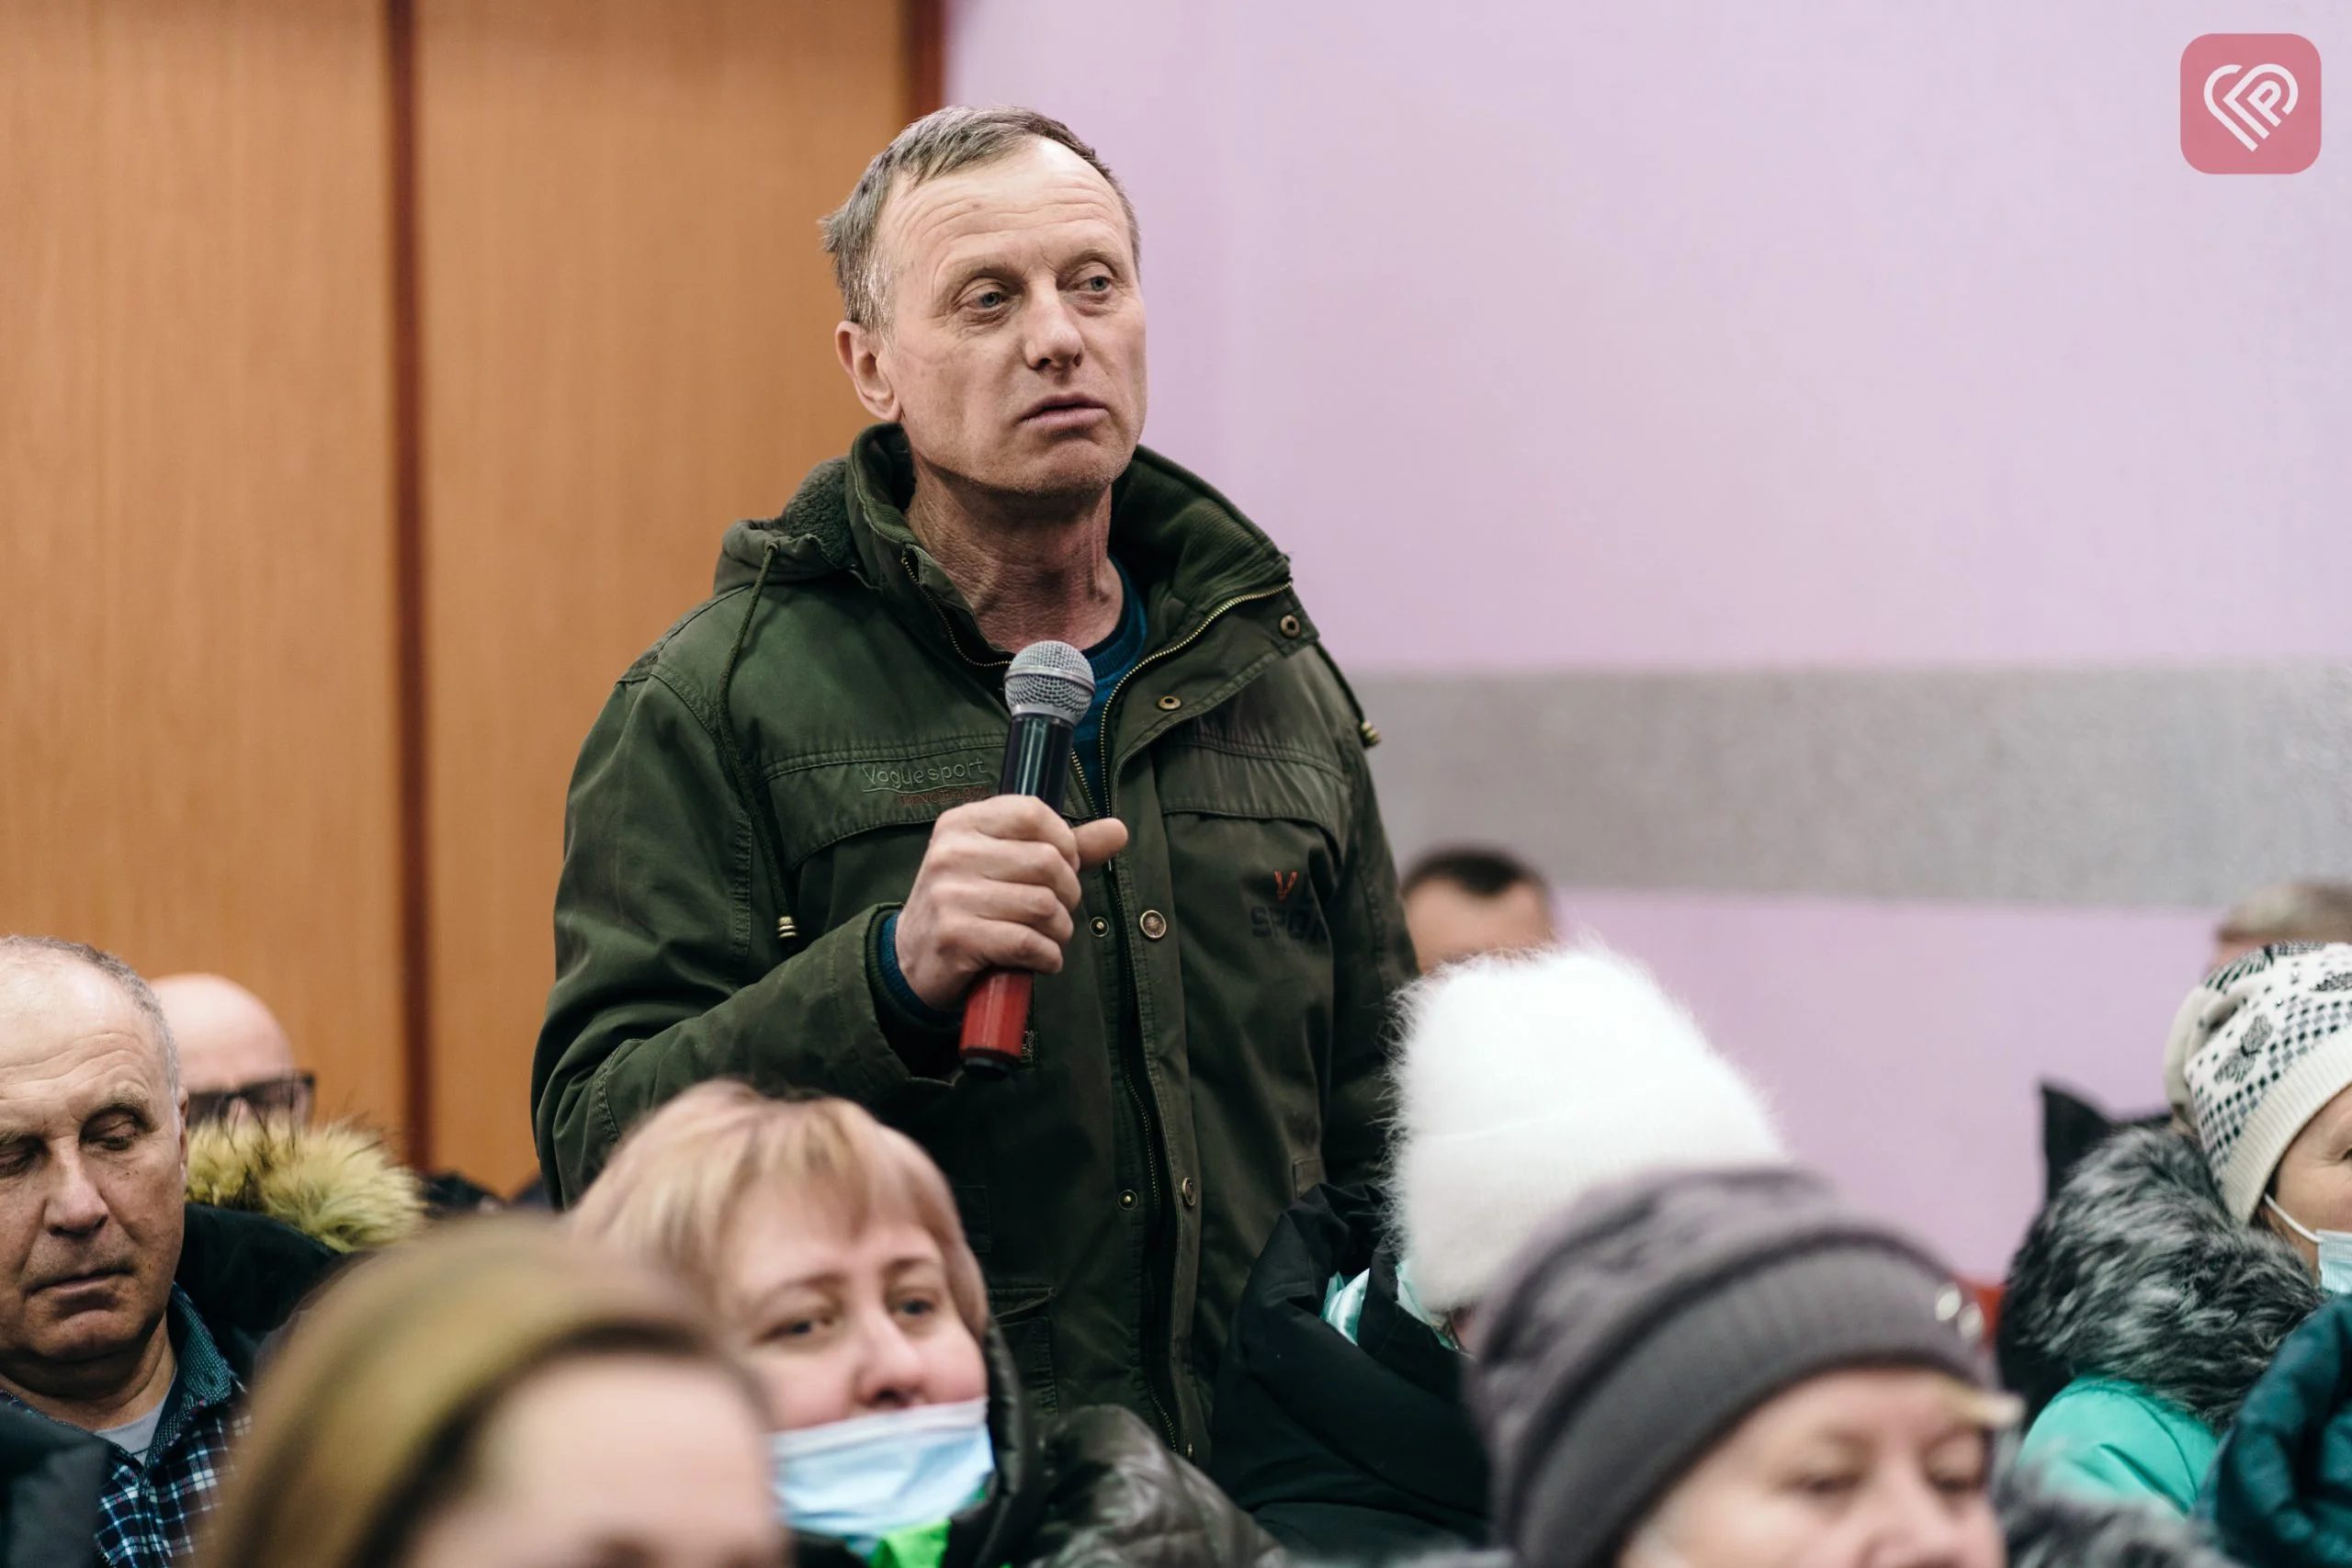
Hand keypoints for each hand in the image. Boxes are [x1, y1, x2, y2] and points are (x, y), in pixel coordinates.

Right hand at [894, 796, 1129, 1011]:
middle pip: (1047, 862)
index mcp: (963, 823)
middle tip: (1055, 912)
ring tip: (1047, 938)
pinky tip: (1041, 959)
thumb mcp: (1005, 865)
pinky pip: (1028, 942)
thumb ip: (1063, 847)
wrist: (912, 961)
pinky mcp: (955, 936)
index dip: (1064, 843)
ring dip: (1060, 931)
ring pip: (1043, 905)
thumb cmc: (969, 906)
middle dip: (1067, 895)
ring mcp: (950, 894)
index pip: (1034, 813)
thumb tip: (1118, 830)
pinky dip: (1048, 957)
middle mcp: (951, 852)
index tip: (1060, 868)